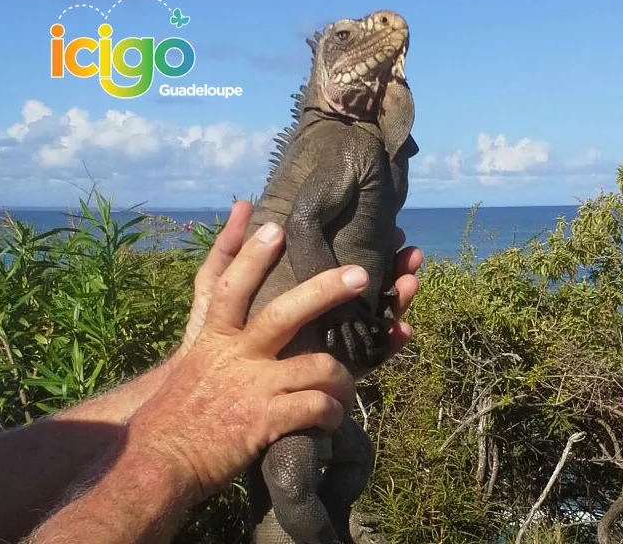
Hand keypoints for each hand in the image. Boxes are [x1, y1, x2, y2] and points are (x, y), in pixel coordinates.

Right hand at [127, 222, 369, 502]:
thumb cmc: (177, 414)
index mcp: (214, 339)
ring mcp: (252, 388)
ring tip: (346, 388)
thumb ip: (211, 339)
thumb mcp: (191, 365)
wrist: (158, 463)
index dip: (253, 255)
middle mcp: (234, 356)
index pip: (232, 287)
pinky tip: (332, 419)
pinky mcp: (265, 422)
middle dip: (326, 289)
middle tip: (358, 274)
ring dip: (342, 378)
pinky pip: (316, 408)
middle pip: (285, 312)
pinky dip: (332, 413)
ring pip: (318, 366)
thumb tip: (229, 326)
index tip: (276, 228)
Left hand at [179, 201, 423, 361]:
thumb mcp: (214, 294)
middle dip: (388, 267)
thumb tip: (244, 204)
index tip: (392, 231)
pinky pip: (367, 361)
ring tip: (413, 280)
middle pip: (361, 290)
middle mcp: (319, 322)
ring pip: (371, 320)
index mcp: (299, 300)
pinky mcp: (333, 381)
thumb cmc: (210, 348)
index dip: (366, 249)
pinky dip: (386, 345)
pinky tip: (403, 331)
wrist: (209, 420)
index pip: (338, 269)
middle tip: (409, 250)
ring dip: (396, 299)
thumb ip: (230, 255)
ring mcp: (330, 350)